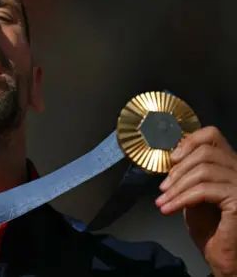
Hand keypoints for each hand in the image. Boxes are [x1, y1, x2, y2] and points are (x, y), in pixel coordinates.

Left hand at [156, 127, 236, 276]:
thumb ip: (189, 174)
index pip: (213, 135)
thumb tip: (174, 155)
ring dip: (177, 186)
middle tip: (163, 187)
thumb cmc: (210, 228)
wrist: (225, 258)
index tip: (171, 160)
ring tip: (163, 201)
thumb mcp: (194, 194)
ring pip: (204, 170)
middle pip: (205, 152)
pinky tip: (169, 208)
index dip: (189, 141)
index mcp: (231, 165)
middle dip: (178, 169)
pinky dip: (182, 198)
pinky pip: (205, 190)